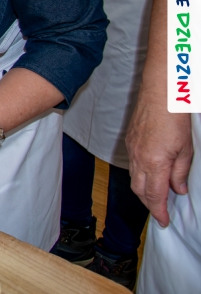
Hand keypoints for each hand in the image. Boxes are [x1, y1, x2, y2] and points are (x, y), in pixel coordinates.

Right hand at [126, 97, 192, 226]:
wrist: (160, 93)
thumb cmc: (174, 117)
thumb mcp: (186, 149)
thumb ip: (180, 172)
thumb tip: (178, 189)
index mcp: (154, 163)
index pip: (154, 195)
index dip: (159, 211)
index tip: (163, 221)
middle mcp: (139, 158)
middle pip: (139, 190)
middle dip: (149, 204)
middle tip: (161, 212)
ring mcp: (131, 149)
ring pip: (134, 178)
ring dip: (144, 190)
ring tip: (157, 194)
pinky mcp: (129, 141)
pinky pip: (132, 165)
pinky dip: (140, 175)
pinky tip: (150, 174)